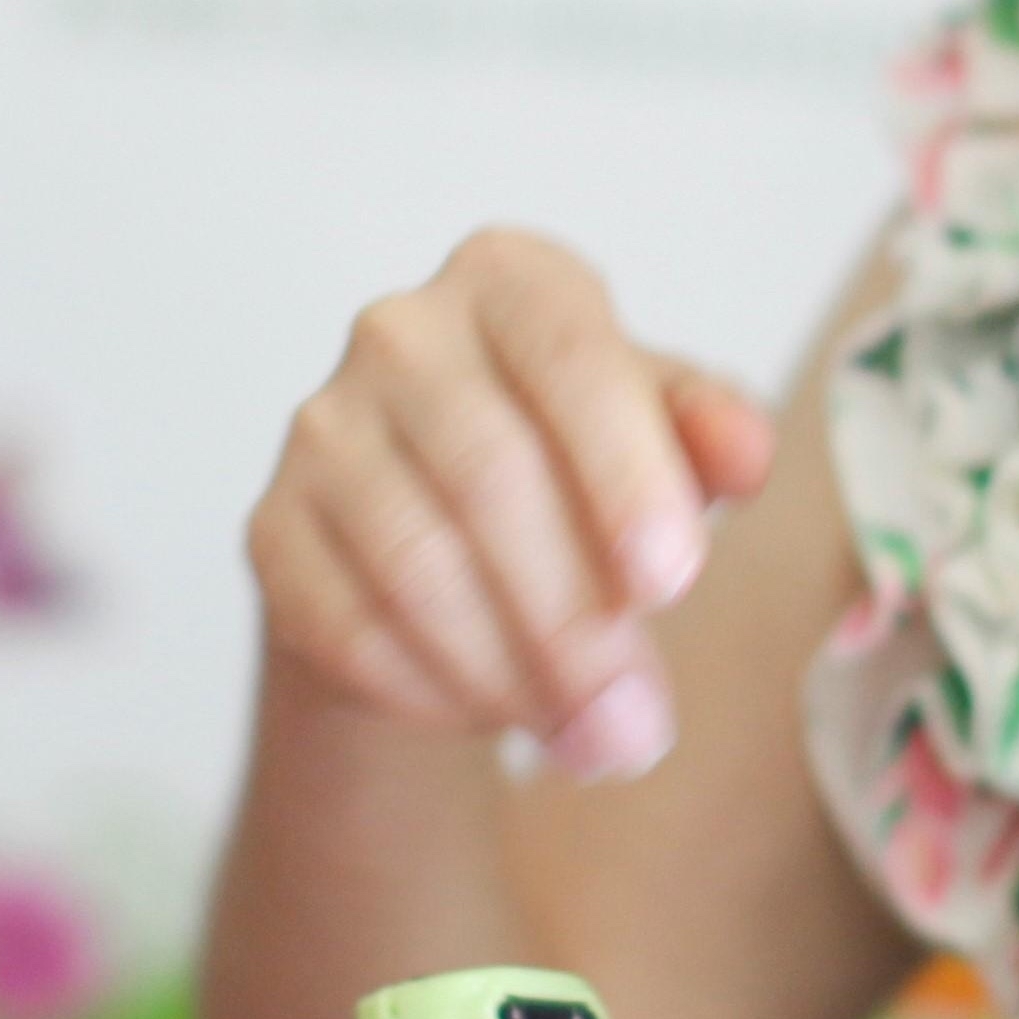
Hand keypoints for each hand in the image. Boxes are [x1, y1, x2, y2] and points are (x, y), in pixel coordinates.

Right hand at [247, 226, 777, 781]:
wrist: (449, 527)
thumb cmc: (578, 461)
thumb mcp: (665, 433)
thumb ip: (710, 431)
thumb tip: (744, 450)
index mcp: (511, 278)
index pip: (570, 354)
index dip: (623, 472)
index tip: (675, 585)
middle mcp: (401, 332)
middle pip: (489, 474)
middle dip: (575, 618)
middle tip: (640, 724)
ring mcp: (322, 428)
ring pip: (416, 562)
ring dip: (512, 672)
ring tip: (593, 739)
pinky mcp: (274, 527)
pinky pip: (349, 625)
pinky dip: (435, 689)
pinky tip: (496, 715)